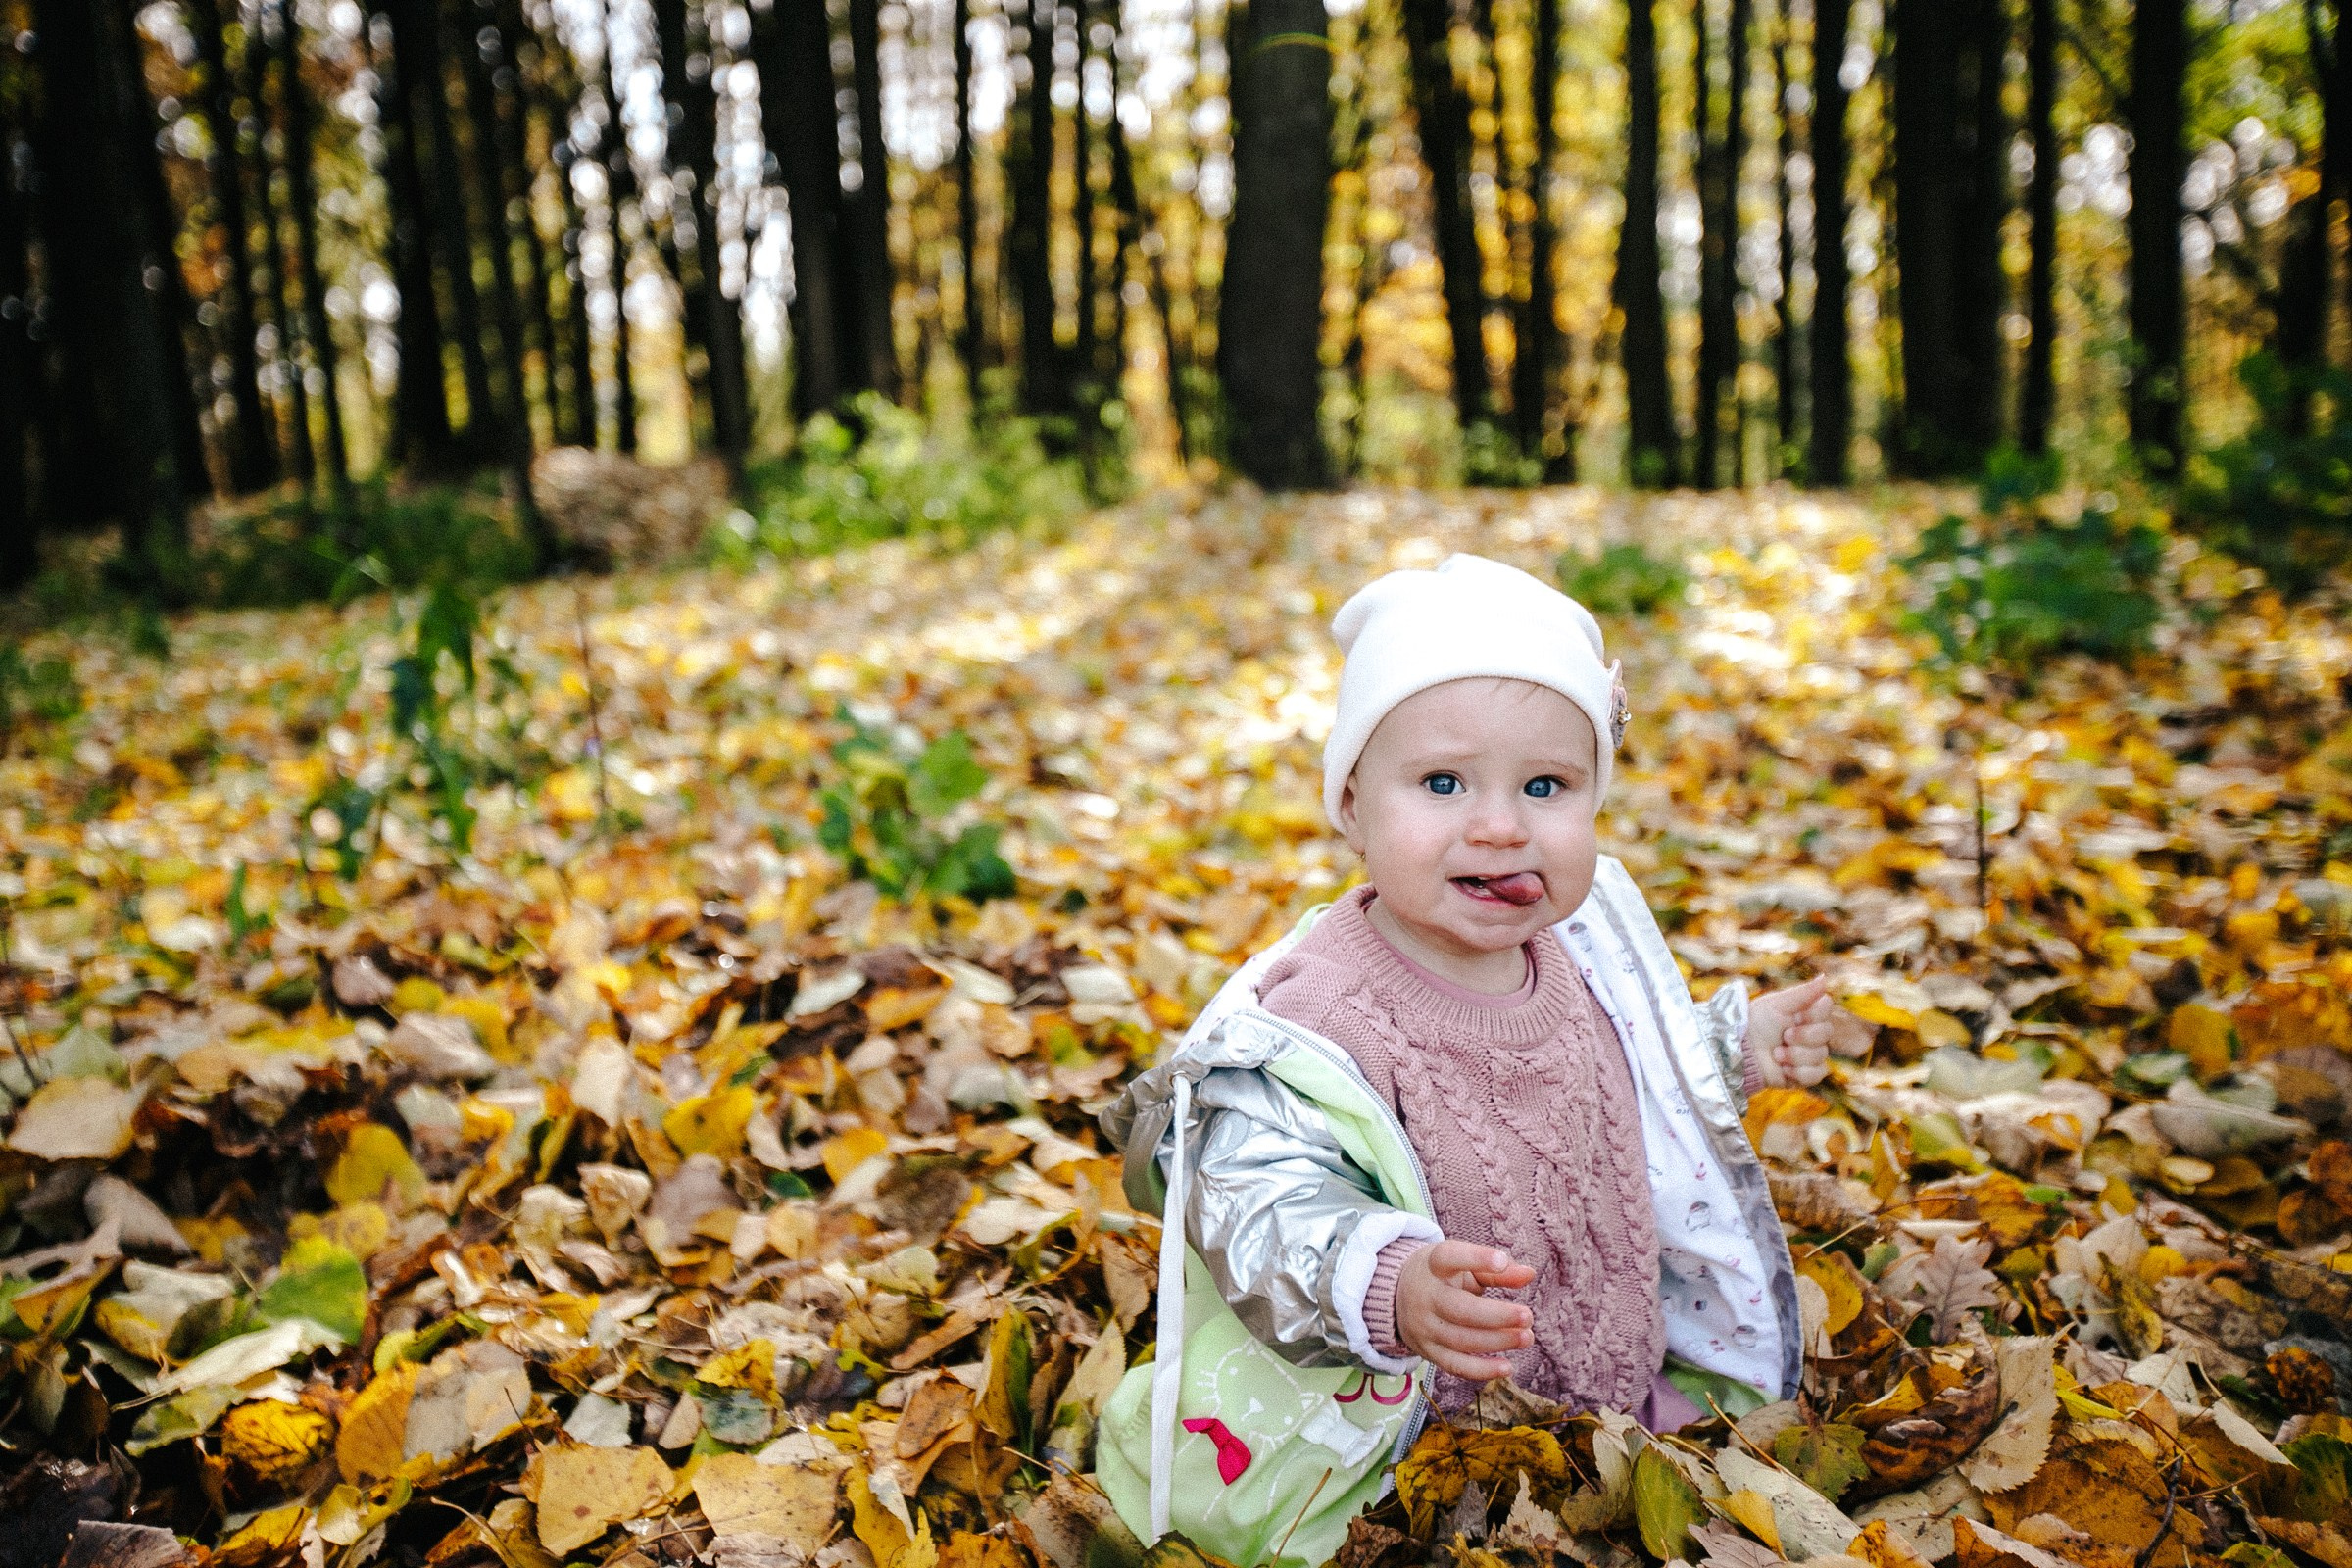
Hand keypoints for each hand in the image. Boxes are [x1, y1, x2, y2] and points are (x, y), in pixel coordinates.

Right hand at [1393, 1240, 1536, 1380]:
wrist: (1398, 1297)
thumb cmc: (1443, 1276)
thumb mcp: (1465, 1265)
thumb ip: (1497, 1270)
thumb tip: (1529, 1274)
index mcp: (1433, 1265)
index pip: (1449, 1257)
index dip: (1475, 1258)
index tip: (1501, 1261)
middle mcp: (1425, 1296)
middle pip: (1460, 1309)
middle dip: (1498, 1316)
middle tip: (1527, 1316)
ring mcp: (1425, 1326)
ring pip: (1462, 1340)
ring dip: (1498, 1341)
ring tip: (1527, 1337)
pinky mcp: (1428, 1351)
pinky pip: (1455, 1366)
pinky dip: (1482, 1370)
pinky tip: (1507, 1367)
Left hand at [1747, 978, 1874, 1087]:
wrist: (1741, 1051)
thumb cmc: (1755, 1023)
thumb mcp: (1777, 1004)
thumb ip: (1803, 993)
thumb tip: (1825, 977)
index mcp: (1806, 1013)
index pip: (1826, 1008)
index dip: (1811, 1014)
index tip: (1794, 1016)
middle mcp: (1812, 1032)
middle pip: (1827, 1033)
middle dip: (1802, 1036)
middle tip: (1784, 1036)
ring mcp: (1810, 1054)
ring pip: (1820, 1055)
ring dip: (1794, 1055)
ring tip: (1776, 1053)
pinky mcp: (1805, 1075)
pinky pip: (1817, 1074)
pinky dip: (1798, 1072)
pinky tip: (1783, 1068)